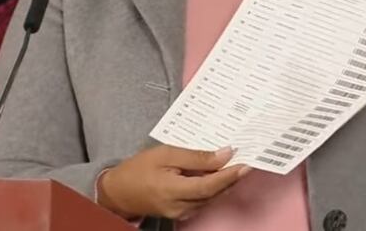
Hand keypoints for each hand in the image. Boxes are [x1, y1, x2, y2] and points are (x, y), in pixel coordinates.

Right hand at [97, 145, 248, 220]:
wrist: (119, 192)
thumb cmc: (138, 169)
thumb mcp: (164, 154)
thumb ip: (195, 156)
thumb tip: (223, 154)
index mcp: (173, 190)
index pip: (210, 185)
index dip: (229, 175)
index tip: (245, 162)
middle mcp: (181, 206)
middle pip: (214, 193)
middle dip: (232, 177)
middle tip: (247, 160)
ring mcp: (182, 212)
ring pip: (211, 198)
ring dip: (225, 182)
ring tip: (235, 164)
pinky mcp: (182, 212)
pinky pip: (203, 200)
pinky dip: (213, 187)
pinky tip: (216, 174)